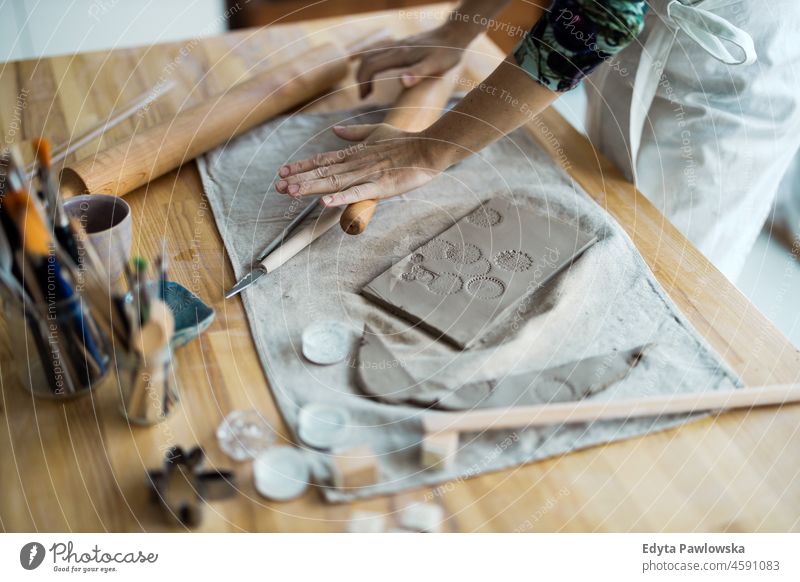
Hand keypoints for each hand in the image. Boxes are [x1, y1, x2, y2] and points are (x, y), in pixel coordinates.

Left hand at [275, 124, 449, 206]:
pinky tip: (325, 203)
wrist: (430, 148)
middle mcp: (356, 163)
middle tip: (278, 186)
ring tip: (291, 192)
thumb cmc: (406, 141)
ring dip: (311, 187)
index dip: (302, 166)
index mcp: (355, 153)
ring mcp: (368, 175)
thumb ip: (355, 133)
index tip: (283, 172)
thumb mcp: (378, 132)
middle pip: (323, 172)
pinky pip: (358, 193)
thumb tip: (334, 130)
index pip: (323, 160)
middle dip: (299, 179)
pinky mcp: (381, 187)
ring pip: (334, 182)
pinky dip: (341, 198)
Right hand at [356, 24, 472, 97]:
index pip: (371, 66)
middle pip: (367, 60)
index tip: (364, 98)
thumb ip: (418, 74)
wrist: (455, 34)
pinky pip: (380, 52)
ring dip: (365, 70)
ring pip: (372, 54)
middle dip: (361, 78)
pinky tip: (381, 72)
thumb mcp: (435, 66)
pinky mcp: (403, 45)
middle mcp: (396, 48)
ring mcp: (398, 45)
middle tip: (364, 96)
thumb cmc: (447, 53)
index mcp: (400, 55)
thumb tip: (401, 81)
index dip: (363, 82)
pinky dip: (373, 63)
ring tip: (369, 88)